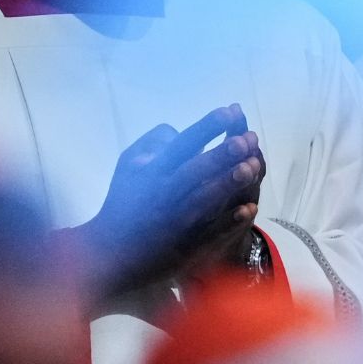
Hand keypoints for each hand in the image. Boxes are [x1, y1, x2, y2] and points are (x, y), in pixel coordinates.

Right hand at [75, 105, 266, 298]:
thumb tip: (178, 130)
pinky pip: (209, 233)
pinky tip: (250, 209)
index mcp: (150, 172)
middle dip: (221, 154)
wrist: (109, 253)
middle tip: (247, 139)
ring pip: (204, 200)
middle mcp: (162, 194)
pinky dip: (229, 222)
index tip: (230, 111)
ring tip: (253, 166)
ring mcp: (174, 221)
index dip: (206, 127)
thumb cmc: (125, 200)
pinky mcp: (184, 245)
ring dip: (229, 183)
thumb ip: (152, 143)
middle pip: (195, 171)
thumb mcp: (128, 165)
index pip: (181, 145)